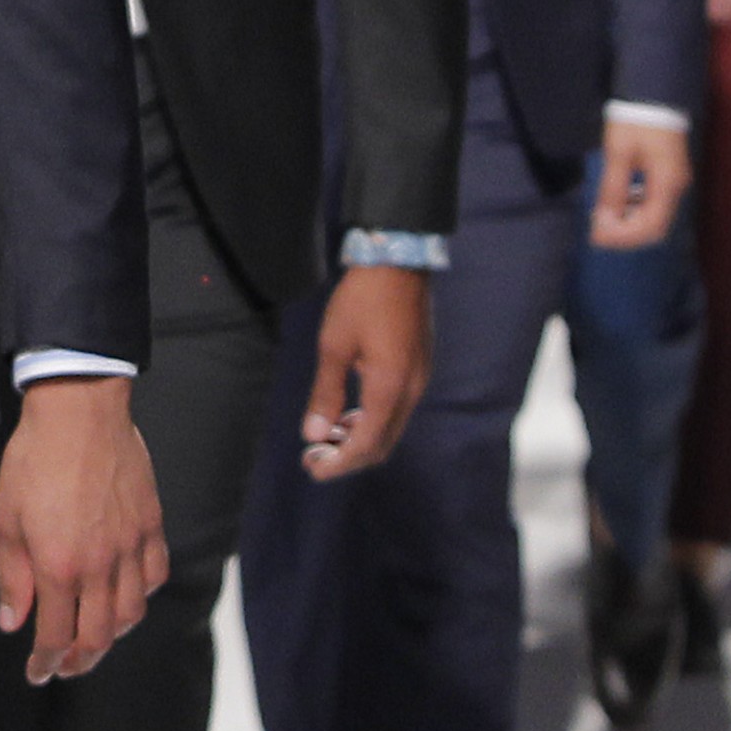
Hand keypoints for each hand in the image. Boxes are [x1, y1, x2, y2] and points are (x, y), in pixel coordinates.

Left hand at [0, 374, 168, 683]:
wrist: (80, 411)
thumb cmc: (33, 460)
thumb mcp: (4, 518)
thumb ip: (11, 576)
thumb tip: (13, 620)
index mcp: (57, 566)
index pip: (54, 636)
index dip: (44, 663)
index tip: (37, 673)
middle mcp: (99, 565)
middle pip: (97, 636)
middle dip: (79, 661)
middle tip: (64, 666)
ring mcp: (130, 545)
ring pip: (131, 613)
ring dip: (111, 635)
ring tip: (94, 636)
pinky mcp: (150, 524)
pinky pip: (155, 574)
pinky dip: (142, 595)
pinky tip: (126, 594)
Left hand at [303, 263, 432, 478]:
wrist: (399, 262)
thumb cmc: (362, 299)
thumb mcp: (334, 345)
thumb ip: (325, 393)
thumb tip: (313, 435)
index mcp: (389, 387)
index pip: (365, 445)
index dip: (338, 463)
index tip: (311, 468)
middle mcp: (411, 390)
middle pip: (382, 444)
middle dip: (347, 457)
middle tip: (314, 456)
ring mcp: (419, 379)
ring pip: (390, 428)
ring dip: (359, 439)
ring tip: (326, 433)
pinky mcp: (418, 368)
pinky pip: (396, 410)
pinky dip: (372, 420)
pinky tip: (348, 413)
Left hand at [592, 116, 691, 249]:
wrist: (655, 93)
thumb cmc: (636, 120)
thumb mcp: (619, 153)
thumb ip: (613, 189)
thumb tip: (604, 220)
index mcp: (667, 182)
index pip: (650, 226)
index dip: (624, 236)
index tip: (598, 235)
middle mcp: (677, 187)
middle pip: (655, 227)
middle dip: (626, 234)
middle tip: (598, 230)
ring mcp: (676, 181)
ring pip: (656, 218)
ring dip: (630, 224)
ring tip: (603, 218)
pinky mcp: (670, 175)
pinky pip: (655, 203)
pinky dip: (636, 210)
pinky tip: (618, 202)